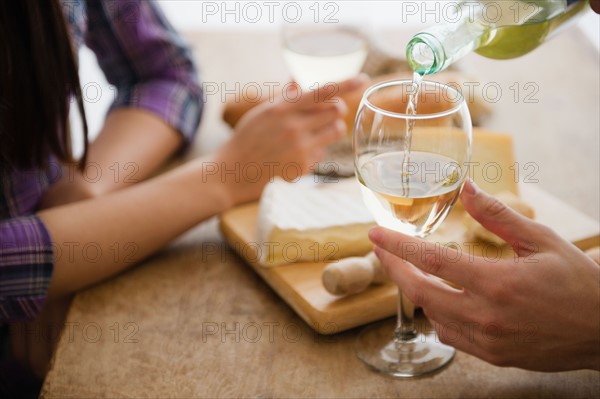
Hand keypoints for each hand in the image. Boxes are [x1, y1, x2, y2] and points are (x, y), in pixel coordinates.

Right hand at [214, 75, 366, 204]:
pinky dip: (316, 152)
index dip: (346, 83)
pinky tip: (298, 155)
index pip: (321, 91)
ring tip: (313, 134)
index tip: (364, 79)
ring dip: (331, 130)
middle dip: (335, 111)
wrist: (234, 172)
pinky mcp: (303, 166)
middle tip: (327, 115)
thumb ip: (284, 98)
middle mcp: (294, 126)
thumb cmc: (247, 139)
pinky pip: (324, 153)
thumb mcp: (262, 113)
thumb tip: (296, 81)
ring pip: (336, 131)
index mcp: (283, 107)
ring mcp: (300, 147)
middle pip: (336, 111)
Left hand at [368, 180, 599, 370]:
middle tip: (382, 252)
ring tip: (415, 270)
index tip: (374, 235)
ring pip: (432, 314)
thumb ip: (498, 216)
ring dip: (418, 290)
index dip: (398, 246)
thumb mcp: (541, 240)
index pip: (432, 260)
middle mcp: (486, 315)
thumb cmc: (578, 282)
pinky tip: (443, 300)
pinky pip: (449, 336)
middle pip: (420, 291)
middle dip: (395, 270)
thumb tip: (466, 190)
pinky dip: (438, 315)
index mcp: (497, 282)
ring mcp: (487, 340)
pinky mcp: (492, 355)